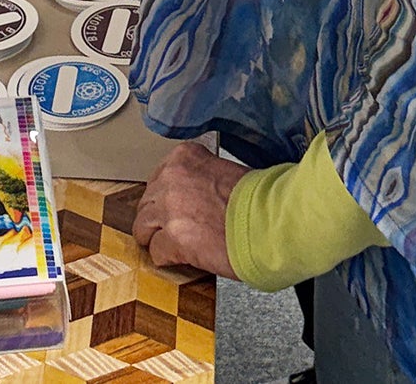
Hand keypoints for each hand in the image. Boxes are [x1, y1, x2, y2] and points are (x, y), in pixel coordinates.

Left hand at [133, 143, 246, 278]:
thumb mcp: (226, 172)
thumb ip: (201, 180)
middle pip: (147, 202)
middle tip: (177, 229)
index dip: (168, 196)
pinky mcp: (173, 239)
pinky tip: (185, 258)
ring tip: (176, 246)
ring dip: (158, 238)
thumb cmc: (259, 199)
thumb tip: (192, 197)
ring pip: (143, 228)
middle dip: (159, 218)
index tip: (179, 206)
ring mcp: (169, 209)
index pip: (160, 177)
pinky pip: (156, 252)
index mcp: (185, 157)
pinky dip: (168, 258)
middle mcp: (172, 179)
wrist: (272, 222)